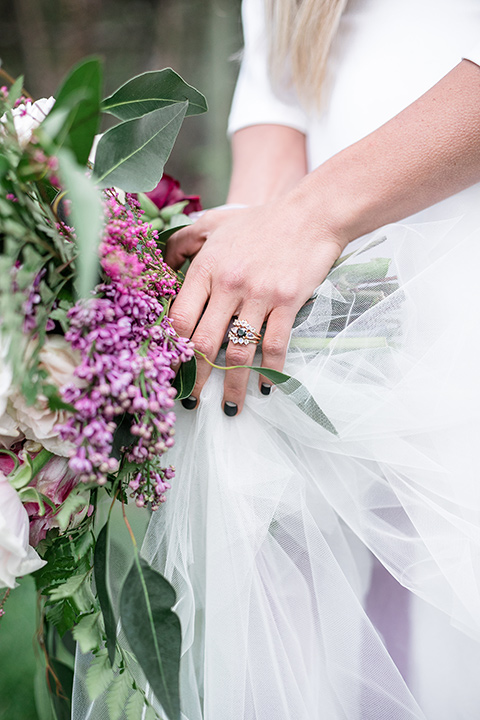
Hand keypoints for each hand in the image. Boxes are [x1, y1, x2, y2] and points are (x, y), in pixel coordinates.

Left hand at [165, 201, 344, 415]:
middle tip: (191, 401)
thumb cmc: (259, 221)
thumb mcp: (212, 223)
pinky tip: (265, 388)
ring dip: (233, 386)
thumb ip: (180, 242)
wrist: (311, 214)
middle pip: (204, 343)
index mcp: (206, 268)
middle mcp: (228, 284)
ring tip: (230, 409)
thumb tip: (159, 267)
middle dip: (196, 379)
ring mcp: (259, 295)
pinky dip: (270, 372)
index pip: (179, 318)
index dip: (171, 350)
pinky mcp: (287, 303)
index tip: (169, 370)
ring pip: (239, 353)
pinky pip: (275, 347)